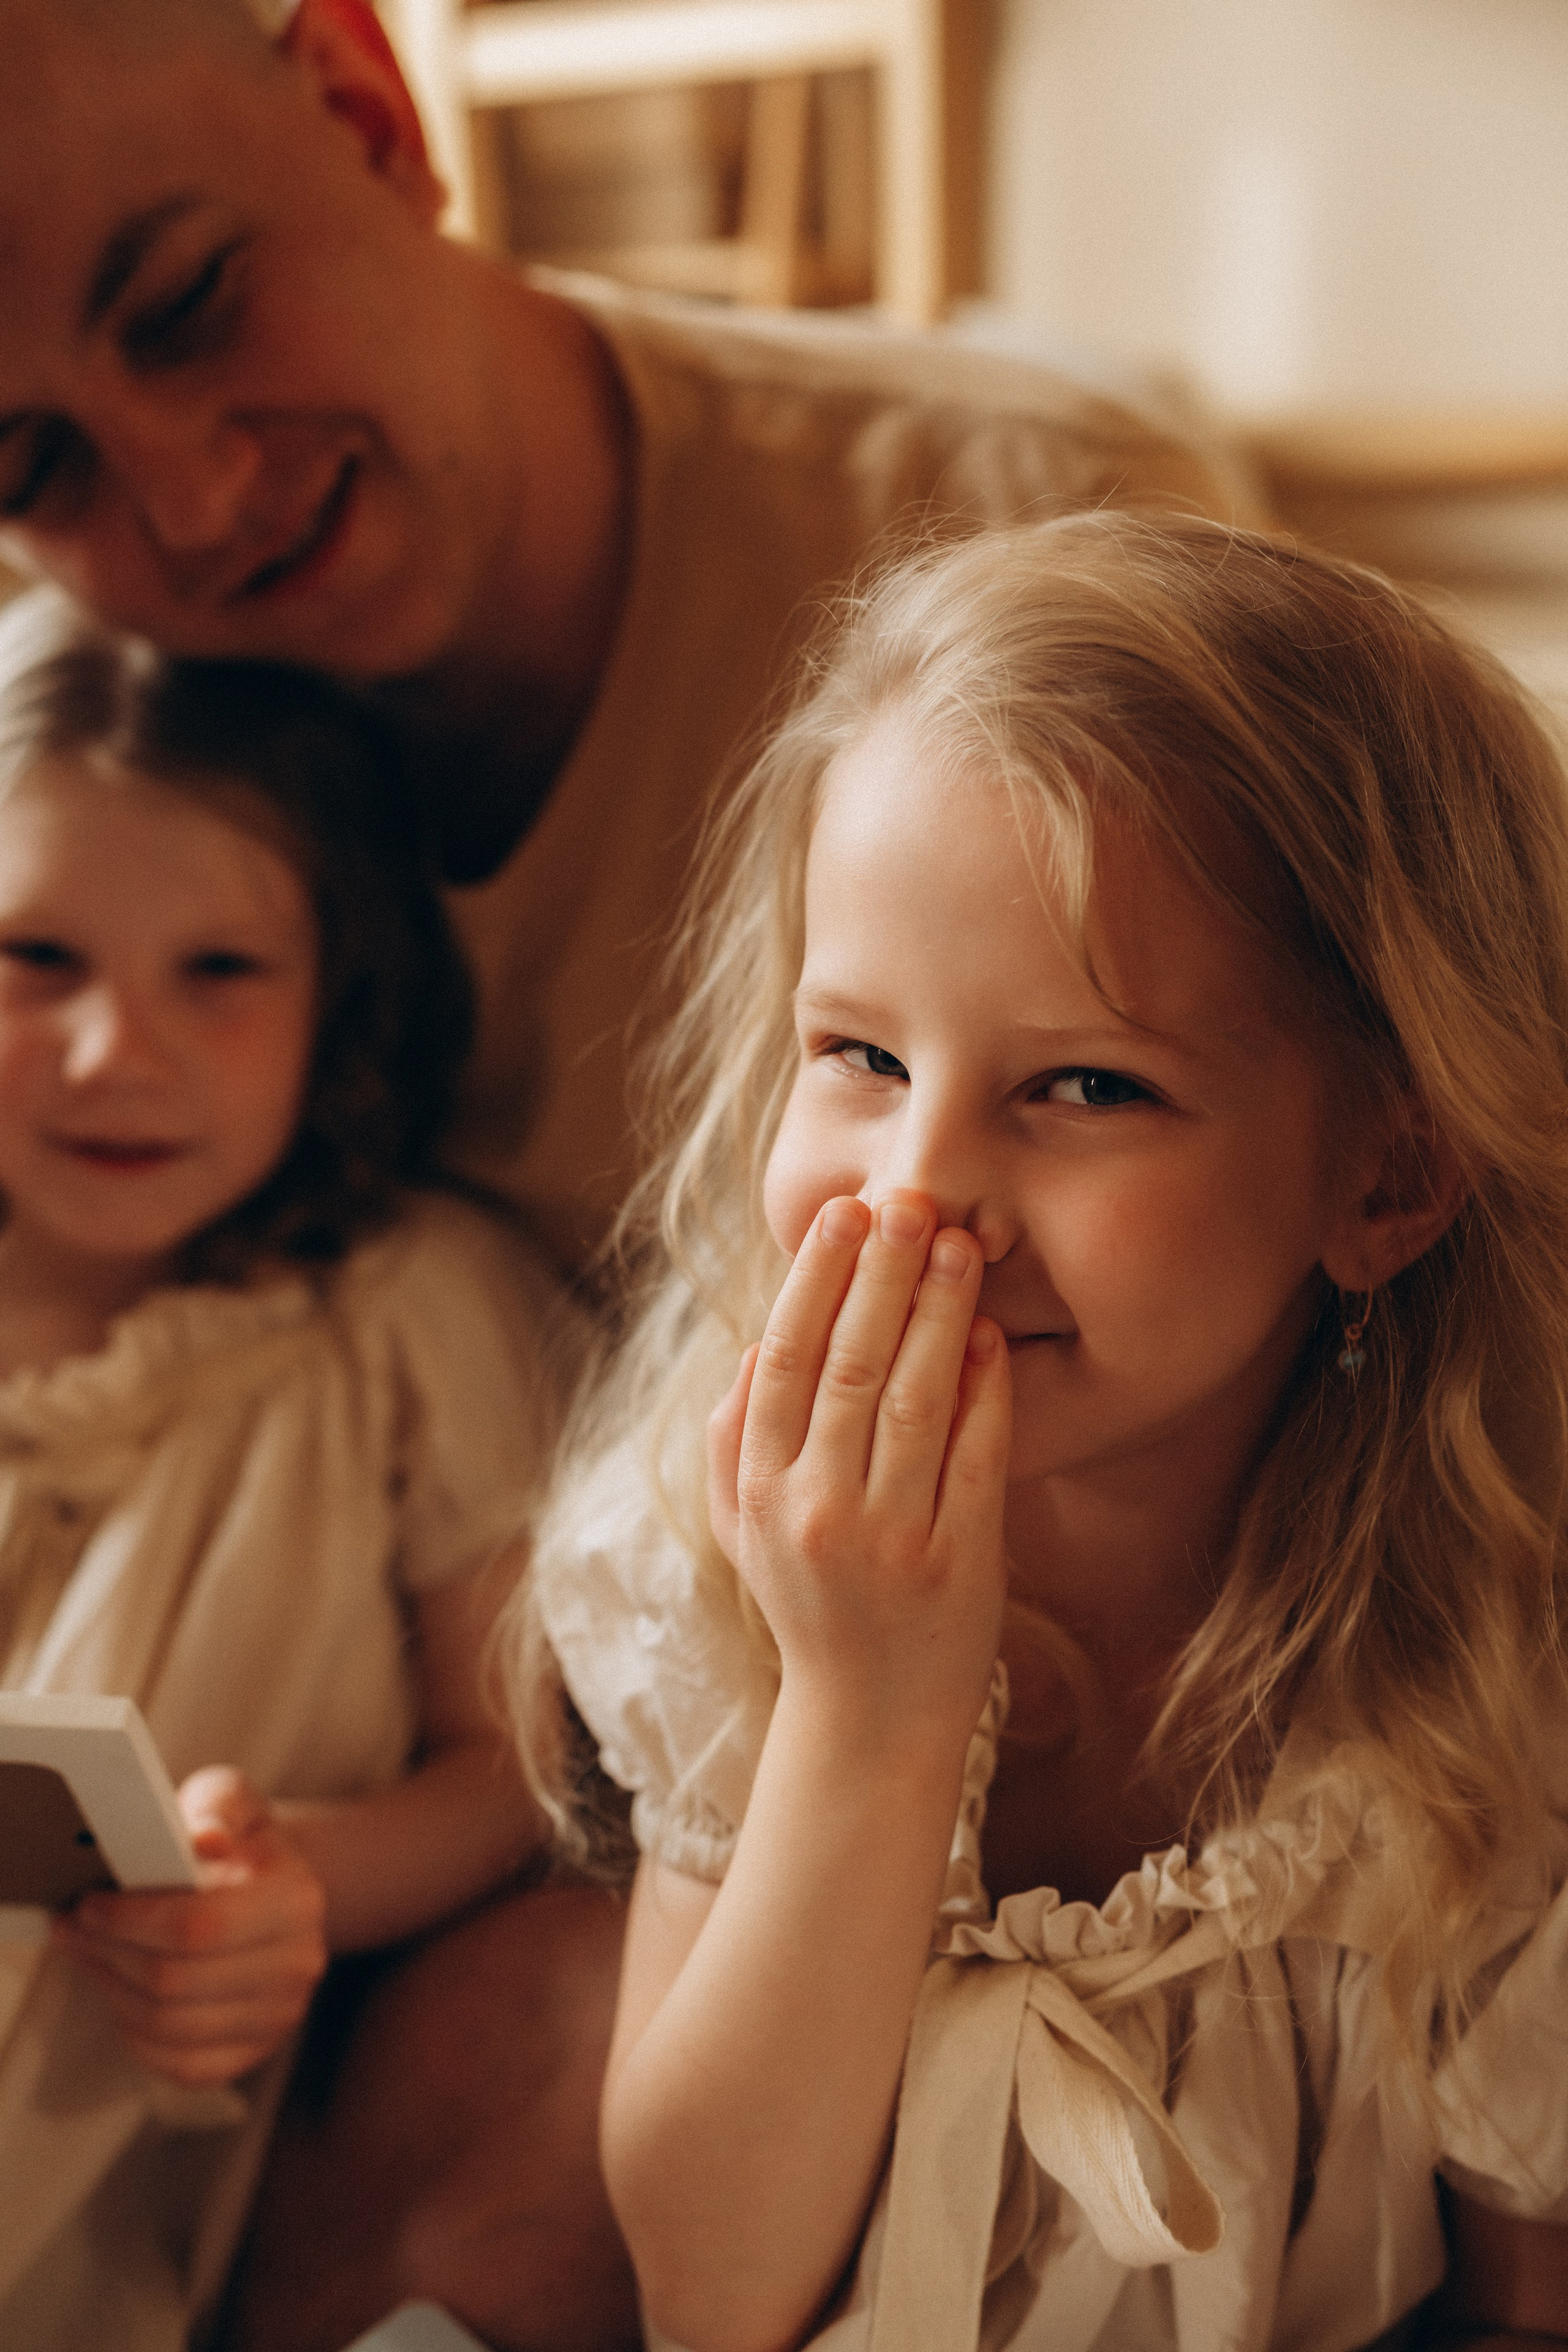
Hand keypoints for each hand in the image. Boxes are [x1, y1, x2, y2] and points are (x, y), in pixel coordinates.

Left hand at [53, 1765, 327, 2085]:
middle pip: (173, 1981)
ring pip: (167, 2025)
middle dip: (108, 1953)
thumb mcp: (233, 1803)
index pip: (199, 1925)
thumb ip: (217, 1806)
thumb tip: (204, 1841)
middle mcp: (298, 1964)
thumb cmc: (241, 1845)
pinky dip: (136, 2033)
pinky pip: (178, 2064)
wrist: (275, 1892)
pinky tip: (122, 1993)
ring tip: (90, 1955)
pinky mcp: (254, 2053)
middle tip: (74, 1928)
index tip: (90, 1904)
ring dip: (111, 1989)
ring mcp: (279, 2016)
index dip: (130, 1920)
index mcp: (296, 1899)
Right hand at [708, 1191, 1010, 1765]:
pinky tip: (991, 1334)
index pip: (783, 1361)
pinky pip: (974, 1459)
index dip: (815, 1280)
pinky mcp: (959, 1562)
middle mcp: (817, 1510)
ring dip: (938, 1314)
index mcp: (760, 1491)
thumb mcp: (741, 1530)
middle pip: (848, 1366)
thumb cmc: (809, 1605)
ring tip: (958, 1244)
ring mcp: (890, 1538)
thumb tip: (754, 1347)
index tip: (845, 1213)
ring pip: (912, 1400)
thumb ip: (732, 1441)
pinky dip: (984, 1391)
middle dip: (882, 1275)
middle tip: (911, 1200)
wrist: (869, 1722)